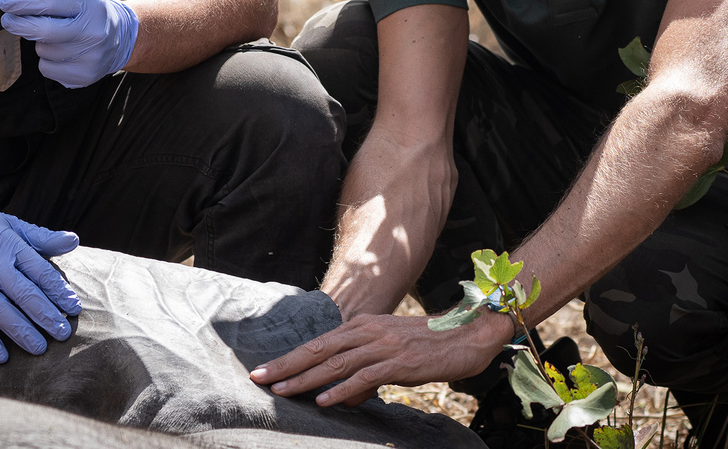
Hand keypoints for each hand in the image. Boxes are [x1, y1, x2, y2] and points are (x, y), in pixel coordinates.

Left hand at [0, 0, 138, 87]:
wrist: (122, 39)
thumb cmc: (91, 14)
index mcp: (91, 7)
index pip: (50, 3)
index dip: (23, 3)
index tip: (5, 3)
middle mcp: (93, 33)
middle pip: (43, 31)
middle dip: (19, 24)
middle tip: (8, 20)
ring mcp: (90, 57)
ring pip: (42, 50)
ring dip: (40, 43)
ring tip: (56, 38)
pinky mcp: (84, 76)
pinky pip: (47, 68)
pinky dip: (47, 60)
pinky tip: (61, 53)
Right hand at [0, 200, 82, 362]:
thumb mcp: (9, 225)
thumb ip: (41, 237)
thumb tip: (74, 241)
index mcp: (9, 245)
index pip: (40, 271)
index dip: (58, 291)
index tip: (74, 307)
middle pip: (23, 293)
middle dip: (46, 315)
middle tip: (64, 333)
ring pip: (0, 311)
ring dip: (21, 331)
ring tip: (40, 348)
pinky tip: (2, 356)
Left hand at [248, 310, 512, 406]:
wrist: (470, 333)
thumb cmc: (429, 345)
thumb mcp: (390, 355)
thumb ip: (363, 374)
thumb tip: (339, 398)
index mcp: (362, 326)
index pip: (318, 343)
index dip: (290, 357)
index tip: (264, 369)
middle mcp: (368, 331)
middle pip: (319, 350)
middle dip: (286, 366)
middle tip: (258, 378)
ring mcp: (383, 345)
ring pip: (336, 364)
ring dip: (305, 379)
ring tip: (281, 391)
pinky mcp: (400, 361)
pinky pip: (365, 376)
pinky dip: (343, 389)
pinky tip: (324, 400)